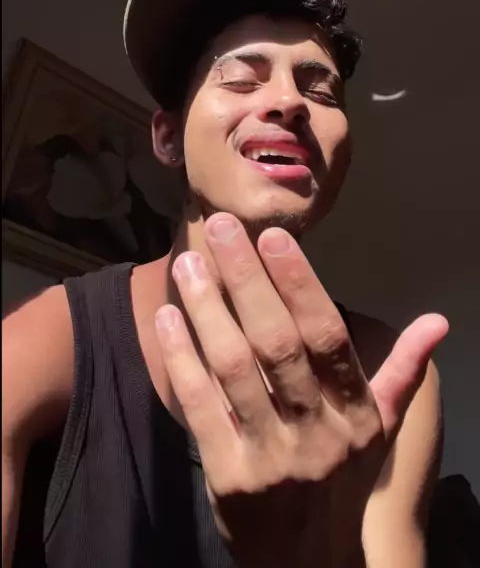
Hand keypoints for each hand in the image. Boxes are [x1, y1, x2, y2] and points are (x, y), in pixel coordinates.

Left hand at [155, 214, 447, 567]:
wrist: (307, 561)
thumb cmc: (344, 478)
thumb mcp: (381, 429)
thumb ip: (403, 371)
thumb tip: (438, 321)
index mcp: (356, 412)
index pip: (327, 337)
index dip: (299, 284)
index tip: (272, 238)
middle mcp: (317, 431)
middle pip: (277, 343)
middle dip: (246, 280)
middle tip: (221, 228)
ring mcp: (270, 456)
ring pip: (235, 368)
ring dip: (208, 310)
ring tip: (189, 263)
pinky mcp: (228, 476)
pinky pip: (201, 407)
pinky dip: (182, 359)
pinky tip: (168, 317)